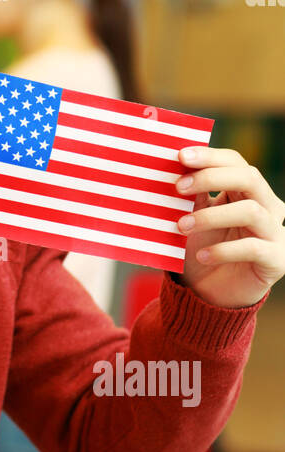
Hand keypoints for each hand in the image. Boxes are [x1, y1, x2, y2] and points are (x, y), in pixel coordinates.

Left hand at [176, 146, 284, 307]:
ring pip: (251, 211)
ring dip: (212, 216)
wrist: (212, 295)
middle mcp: (268, 208)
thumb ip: (193, 195)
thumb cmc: (203, 249)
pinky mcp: (276, 260)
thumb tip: (176, 167)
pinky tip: (200, 256)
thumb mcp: (194, 218)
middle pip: (249, 178)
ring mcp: (275, 233)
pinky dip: (223, 250)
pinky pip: (252, 248)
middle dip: (211, 177)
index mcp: (248, 192)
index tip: (180, 156)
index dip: (210, 156)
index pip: (236, 162)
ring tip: (182, 226)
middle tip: (178, 187)